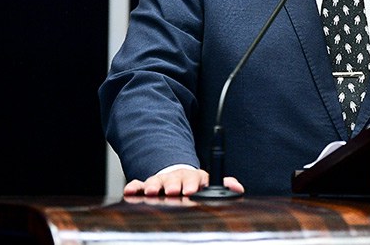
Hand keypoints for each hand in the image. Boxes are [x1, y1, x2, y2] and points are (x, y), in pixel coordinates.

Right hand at [123, 168, 244, 196]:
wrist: (178, 178)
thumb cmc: (195, 185)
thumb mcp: (210, 185)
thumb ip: (225, 186)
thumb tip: (238, 188)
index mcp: (195, 178)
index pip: (196, 178)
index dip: (193, 183)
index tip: (191, 190)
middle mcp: (178, 177)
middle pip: (176, 179)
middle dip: (174, 184)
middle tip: (172, 191)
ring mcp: (162, 181)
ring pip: (157, 181)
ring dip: (154, 185)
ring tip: (152, 192)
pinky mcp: (148, 185)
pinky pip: (140, 185)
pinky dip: (135, 187)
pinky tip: (131, 190)